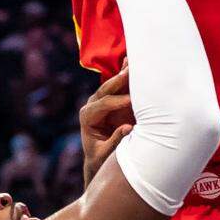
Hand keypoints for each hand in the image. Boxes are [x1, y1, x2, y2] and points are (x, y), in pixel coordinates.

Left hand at [80, 65, 135, 186]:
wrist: (99, 158)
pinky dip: (125, 74)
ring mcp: (101, 100)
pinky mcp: (112, 100)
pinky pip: (119, 85)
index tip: (131, 101)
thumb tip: (128, 128)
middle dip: (118, 80)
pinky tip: (130, 61)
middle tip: (130, 71)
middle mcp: (92, 105)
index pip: (103, 105)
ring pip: (113, 84)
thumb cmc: (101, 157)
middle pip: (106, 90)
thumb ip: (115, 141)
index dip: (117, 102)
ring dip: (123, 74)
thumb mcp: (105, 153)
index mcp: (87, 116)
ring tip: (133, 61)